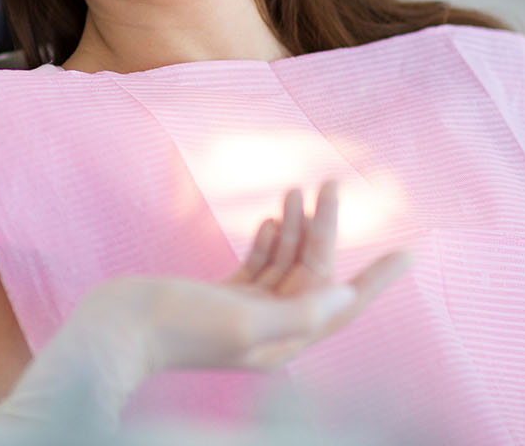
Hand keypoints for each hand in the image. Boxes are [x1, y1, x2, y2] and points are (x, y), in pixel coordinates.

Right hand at [135, 180, 410, 370]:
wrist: (115, 330)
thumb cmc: (176, 329)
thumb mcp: (242, 321)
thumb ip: (296, 310)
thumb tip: (345, 298)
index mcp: (282, 342)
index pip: (342, 306)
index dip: (377, 280)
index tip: (409, 253)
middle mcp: (270, 329)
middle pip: (312, 274)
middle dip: (325, 230)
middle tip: (333, 183)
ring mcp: (245, 313)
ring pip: (285, 264)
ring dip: (297, 227)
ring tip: (303, 189)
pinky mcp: (222, 298)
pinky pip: (259, 266)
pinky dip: (269, 240)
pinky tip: (273, 216)